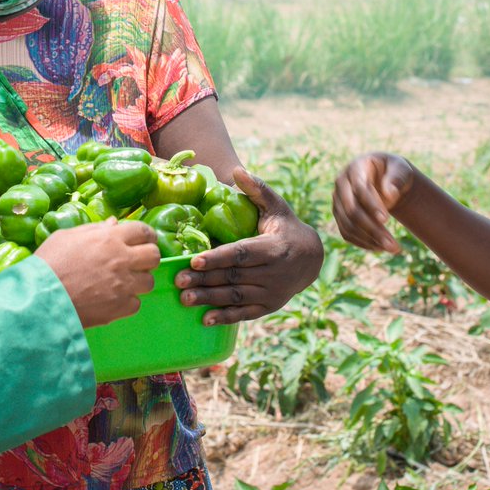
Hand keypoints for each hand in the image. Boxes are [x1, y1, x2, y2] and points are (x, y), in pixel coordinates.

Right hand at [36, 220, 160, 328]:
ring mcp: (124, 285)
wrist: (40, 298)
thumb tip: (113, 223)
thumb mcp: (66, 237)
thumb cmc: (49, 263)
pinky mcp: (120, 308)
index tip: (144, 240)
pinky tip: (112, 299)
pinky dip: (126, 302)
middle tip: (137, 262)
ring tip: (122, 283)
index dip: (145, 235)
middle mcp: (122, 260)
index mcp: (110, 238)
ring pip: (149, 281)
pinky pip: (136, 303)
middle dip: (147, 257)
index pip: (143, 231)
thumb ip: (93, 229)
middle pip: (154, 255)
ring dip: (138, 281)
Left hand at [175, 167, 322, 324]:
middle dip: (205, 280)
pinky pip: (245, 314)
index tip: (194, 261)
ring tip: (185, 299)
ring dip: (210, 299)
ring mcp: (272, 292)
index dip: (217, 258)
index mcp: (273, 247)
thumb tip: (237, 170)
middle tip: (178, 281)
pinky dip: (225, 318)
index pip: (241, 254)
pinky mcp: (269, 306)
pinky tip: (204, 320)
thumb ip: (256, 189)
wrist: (312, 258)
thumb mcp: (276, 205)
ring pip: (236, 297)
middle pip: (234, 277)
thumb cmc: (285, 226)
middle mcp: (274, 273)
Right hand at [331, 152, 415, 253]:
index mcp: (355, 168)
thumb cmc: (394, 171)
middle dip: (372, 229)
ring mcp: (338, 200)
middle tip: (394, 245)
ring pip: (348, 224)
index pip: (359, 188)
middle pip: (351, 210)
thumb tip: (390, 195)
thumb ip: (397, 178)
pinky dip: (362, 242)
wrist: (384, 176)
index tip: (386, 220)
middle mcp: (341, 184)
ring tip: (393, 249)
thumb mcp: (401, 168)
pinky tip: (380, 248)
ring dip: (369, 240)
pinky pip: (346, 232)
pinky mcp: (339, 214)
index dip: (371, 205)